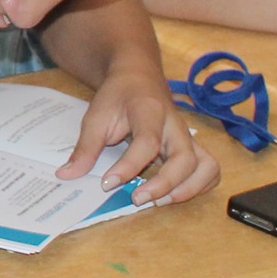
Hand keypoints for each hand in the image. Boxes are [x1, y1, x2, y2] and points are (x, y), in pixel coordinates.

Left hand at [58, 66, 218, 205]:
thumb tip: (67, 175)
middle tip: (136, 199)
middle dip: (164, 184)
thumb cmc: (117, 96)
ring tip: (159, 201)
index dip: (129, 166)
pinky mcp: (193, 147)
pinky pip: (209, 170)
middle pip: (185, 158)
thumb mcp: (95, 116)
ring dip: (188, 189)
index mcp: (150, 111)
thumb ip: (85, 147)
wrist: (138, 76)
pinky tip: (173, 195)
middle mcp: (176, 125)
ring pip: (207, 166)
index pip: (147, 142)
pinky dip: (198, 187)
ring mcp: (188, 137)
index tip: (107, 184)